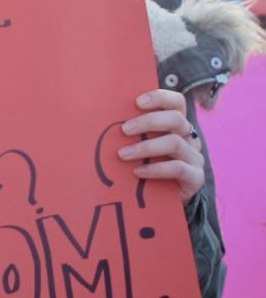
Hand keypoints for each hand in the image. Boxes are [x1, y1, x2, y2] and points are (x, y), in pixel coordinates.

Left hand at [118, 89, 203, 203]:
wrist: (164, 199)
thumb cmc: (146, 165)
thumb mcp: (139, 145)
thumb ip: (131, 132)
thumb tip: (102, 118)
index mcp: (176, 125)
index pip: (176, 102)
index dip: (160, 98)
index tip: (137, 102)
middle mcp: (189, 137)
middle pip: (176, 119)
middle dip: (148, 122)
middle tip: (124, 130)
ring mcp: (194, 157)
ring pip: (174, 143)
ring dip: (145, 147)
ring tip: (122, 154)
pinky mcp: (195, 177)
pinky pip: (177, 168)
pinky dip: (155, 168)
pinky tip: (137, 172)